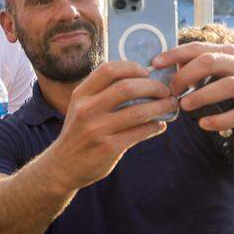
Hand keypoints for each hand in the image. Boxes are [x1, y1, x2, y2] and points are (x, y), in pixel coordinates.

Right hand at [47, 61, 175, 189]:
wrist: (63, 166)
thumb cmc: (78, 133)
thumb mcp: (81, 108)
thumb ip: (102, 93)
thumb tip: (141, 80)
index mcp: (81, 95)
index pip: (109, 70)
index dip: (133, 68)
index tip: (147, 72)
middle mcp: (87, 110)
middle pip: (127, 87)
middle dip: (153, 86)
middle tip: (165, 90)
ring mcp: (97, 130)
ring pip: (138, 111)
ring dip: (161, 106)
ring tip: (170, 105)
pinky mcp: (108, 148)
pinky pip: (140, 132)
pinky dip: (154, 126)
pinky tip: (159, 125)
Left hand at [156, 42, 233, 146]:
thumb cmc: (226, 95)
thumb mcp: (209, 78)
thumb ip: (190, 71)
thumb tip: (161, 69)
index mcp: (228, 53)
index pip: (199, 48)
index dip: (175, 54)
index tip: (155, 63)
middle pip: (211, 61)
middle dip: (186, 75)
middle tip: (171, 90)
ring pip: (228, 85)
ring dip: (202, 95)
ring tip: (184, 105)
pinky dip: (220, 120)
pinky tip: (203, 123)